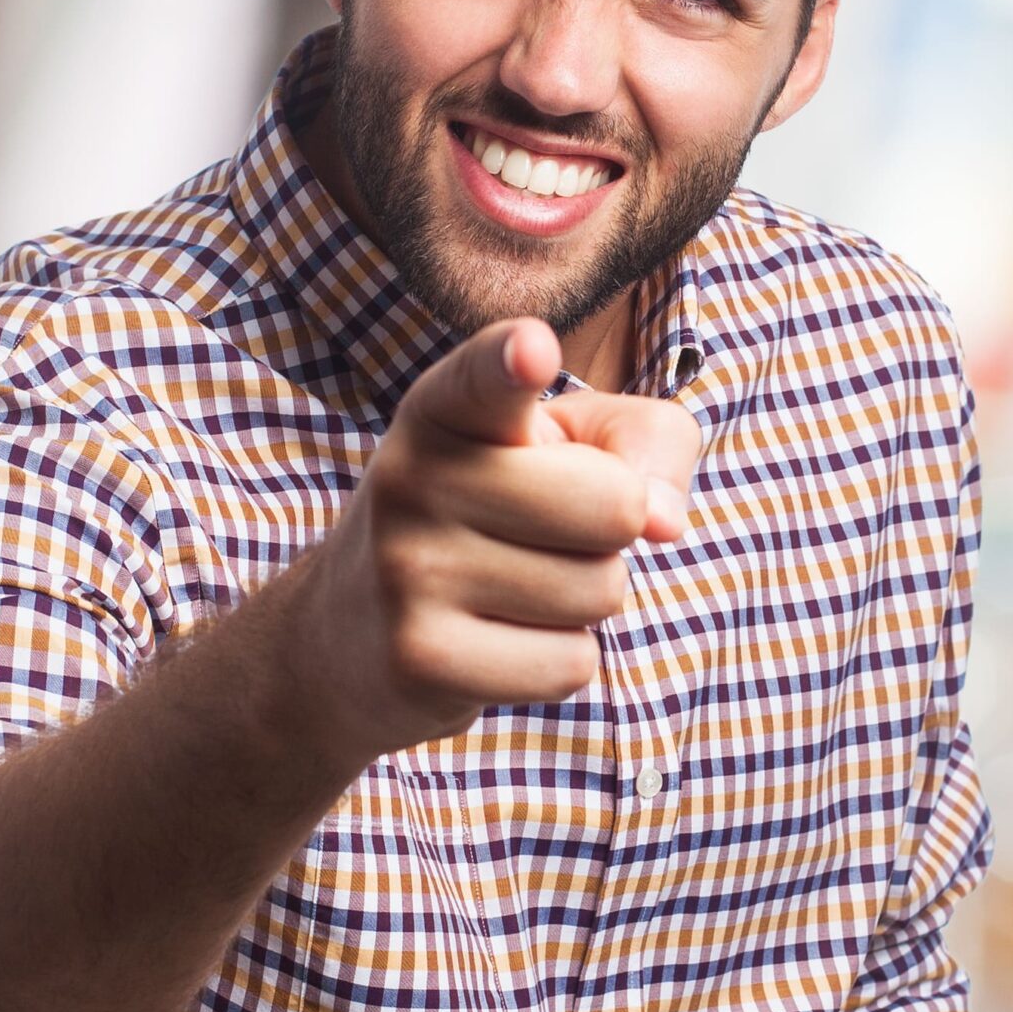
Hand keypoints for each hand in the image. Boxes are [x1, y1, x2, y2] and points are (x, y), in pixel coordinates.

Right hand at [290, 316, 703, 756]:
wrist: (348, 636)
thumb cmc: (490, 517)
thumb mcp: (564, 448)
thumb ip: (644, 443)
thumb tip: (664, 522)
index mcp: (443, 411)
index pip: (483, 379)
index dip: (510, 362)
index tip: (533, 347)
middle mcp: (412, 480)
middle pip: (614, 506)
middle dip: (612, 531)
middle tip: (544, 535)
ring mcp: (408, 572)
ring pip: (600, 592)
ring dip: (584, 601)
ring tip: (512, 589)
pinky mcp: (420, 659)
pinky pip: (571, 665)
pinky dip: (558, 662)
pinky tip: (496, 642)